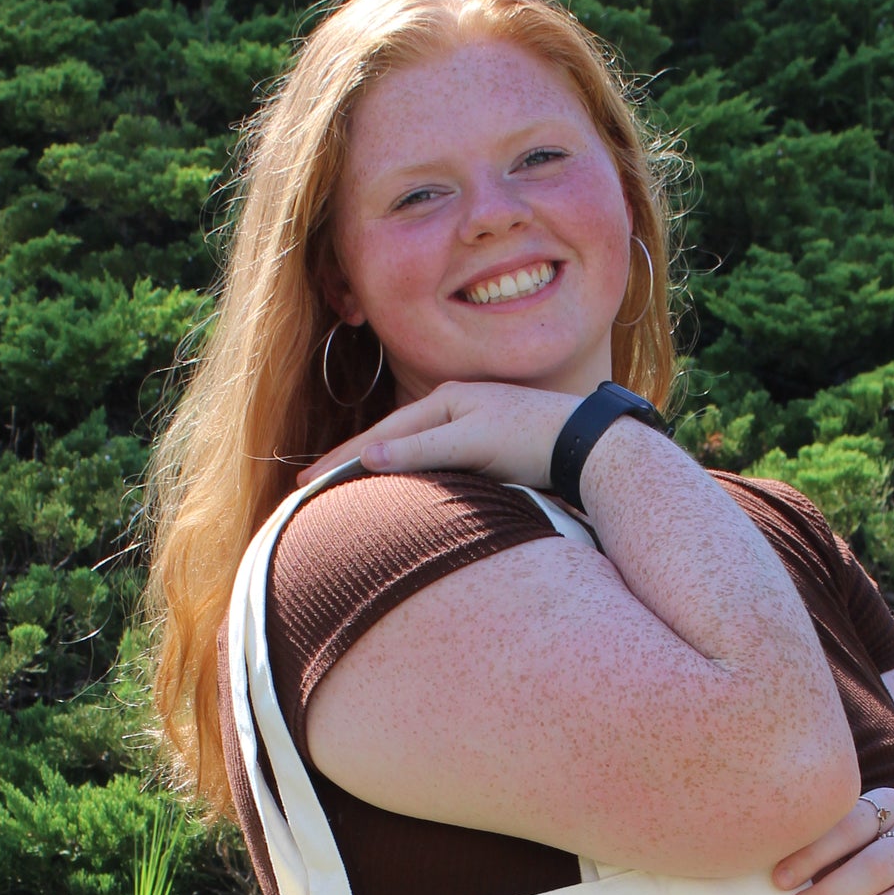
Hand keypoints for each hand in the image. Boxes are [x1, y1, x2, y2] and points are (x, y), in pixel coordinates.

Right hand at [297, 380, 580, 492]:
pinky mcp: (484, 453)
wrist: (586, 446)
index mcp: (444, 401)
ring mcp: (467, 430)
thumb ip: (420, 450)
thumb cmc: (532, 441)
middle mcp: (452, 410)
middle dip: (350, 463)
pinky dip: (406, 477)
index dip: (342, 459)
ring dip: (376, 471)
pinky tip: (399, 494)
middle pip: (389, 440)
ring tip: (342, 493)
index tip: (307, 483)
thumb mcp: (472, 443)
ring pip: (409, 453)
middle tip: (308, 489)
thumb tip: (369, 457)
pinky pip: (431, 464)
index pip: (381, 434)